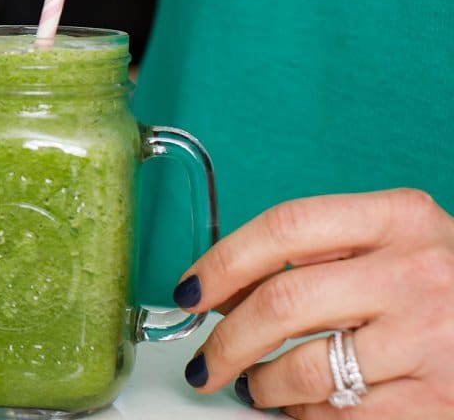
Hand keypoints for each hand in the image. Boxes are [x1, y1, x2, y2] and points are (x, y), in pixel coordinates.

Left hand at [172, 189, 453, 417]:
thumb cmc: (450, 284)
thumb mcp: (399, 242)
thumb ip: (321, 254)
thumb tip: (225, 290)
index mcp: (400, 217)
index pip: (284, 228)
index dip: (222, 261)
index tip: (190, 291)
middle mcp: (418, 273)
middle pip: (282, 303)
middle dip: (227, 339)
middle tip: (206, 361)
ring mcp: (434, 340)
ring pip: (306, 369)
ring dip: (263, 385)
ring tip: (256, 386)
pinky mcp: (441, 404)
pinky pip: (343, 417)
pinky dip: (307, 418)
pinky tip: (305, 409)